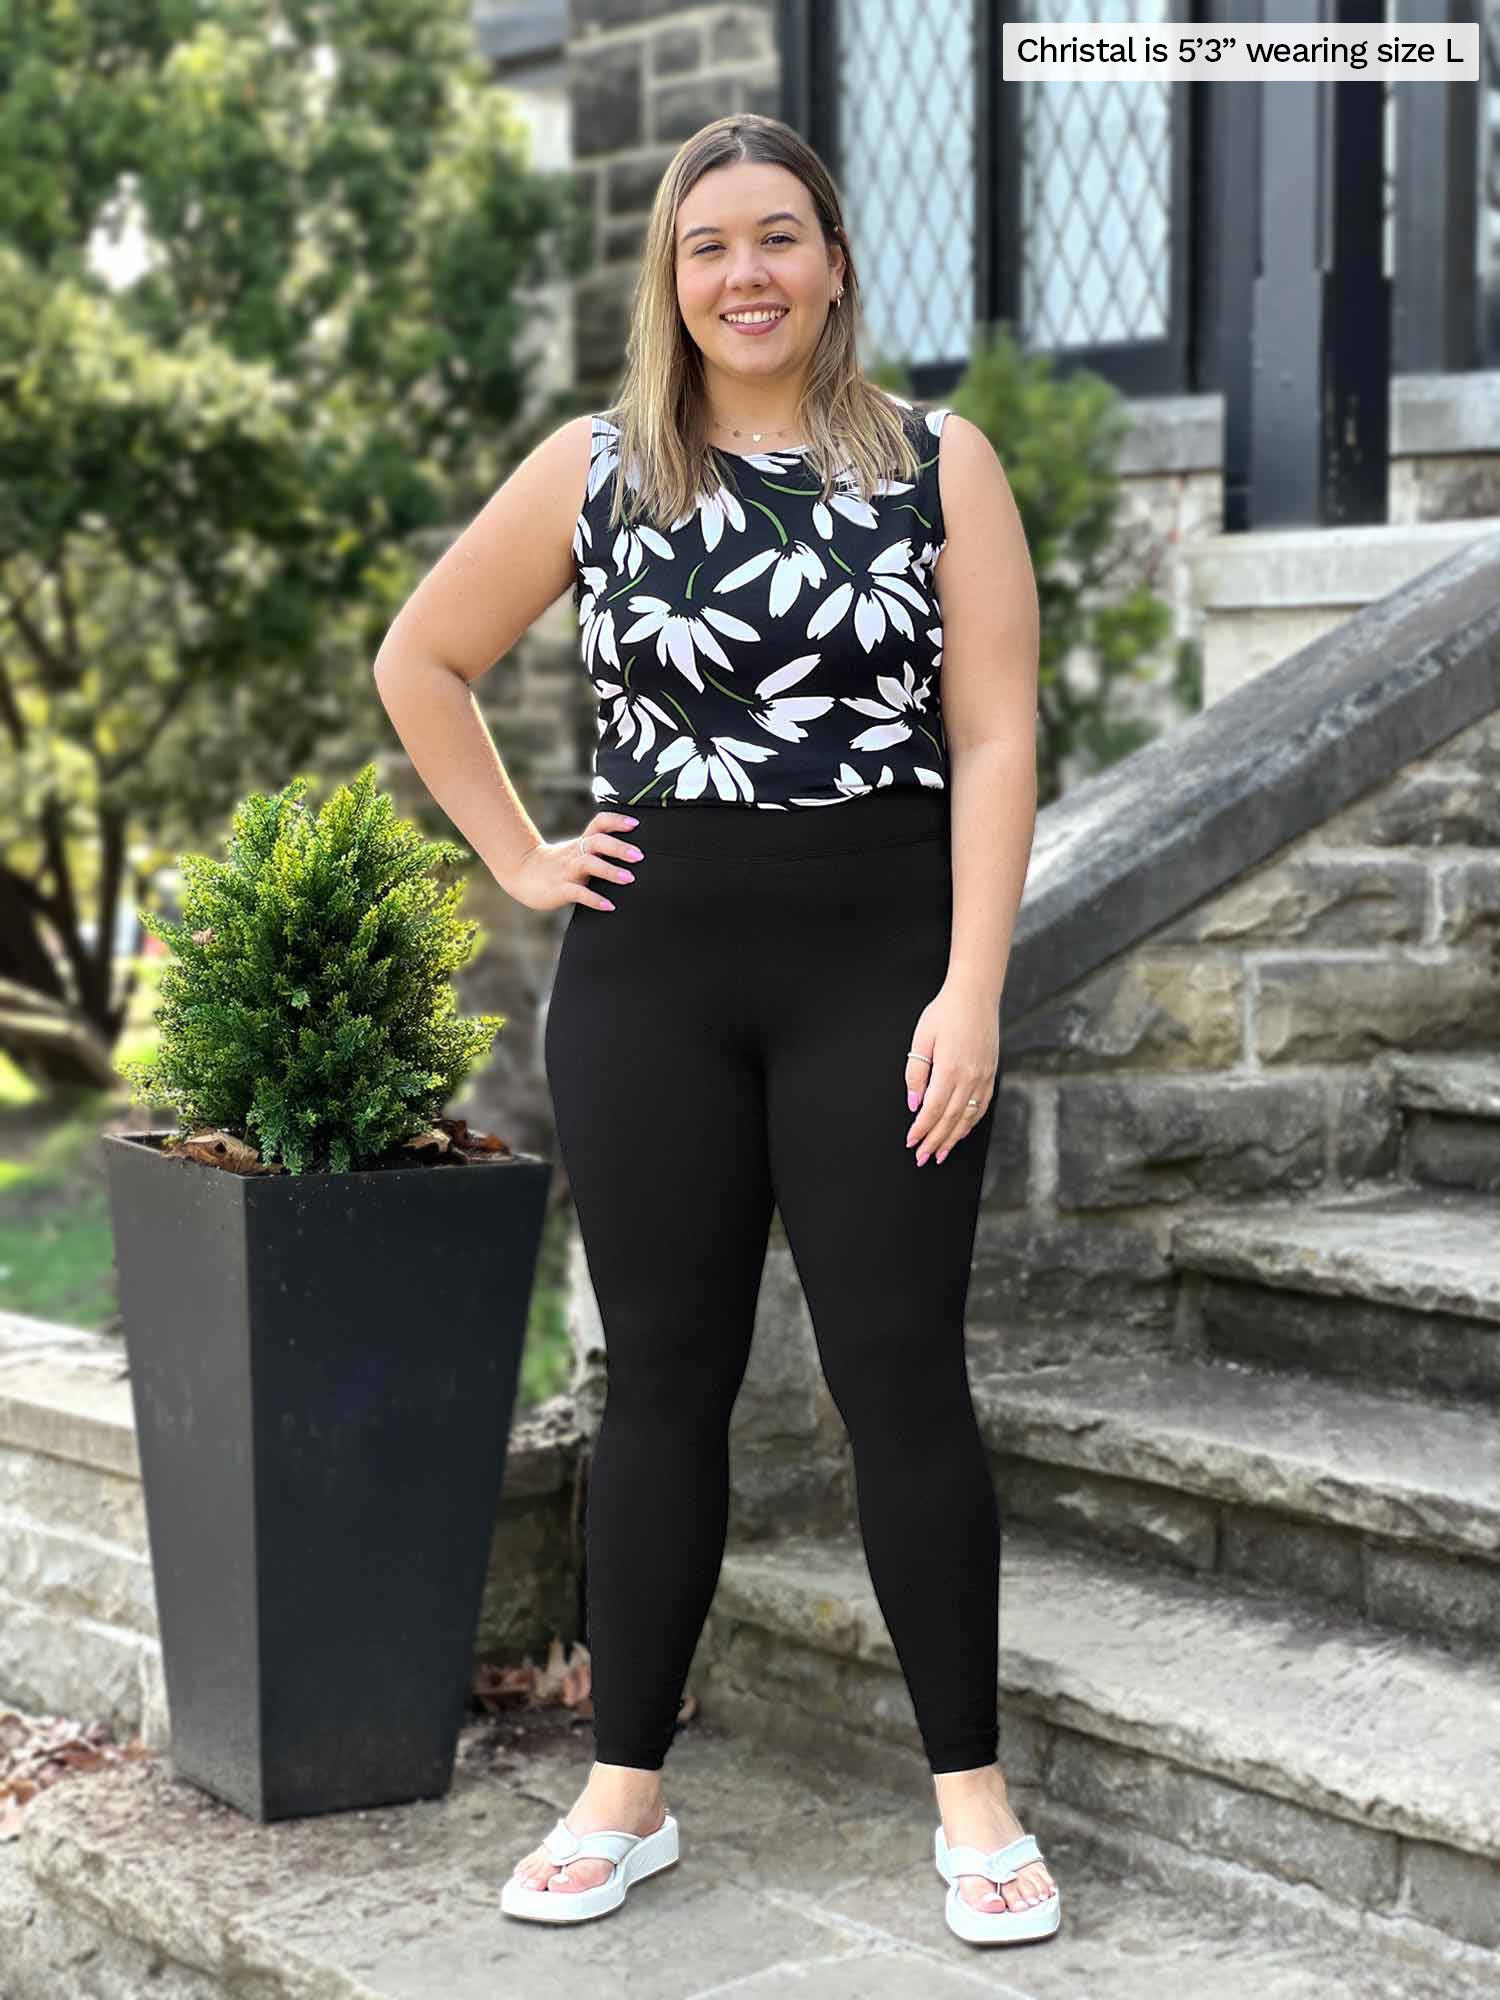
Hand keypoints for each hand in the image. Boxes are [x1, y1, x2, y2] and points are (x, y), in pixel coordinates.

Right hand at [504, 810, 641, 912]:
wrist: (522, 874)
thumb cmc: (558, 864)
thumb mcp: (576, 850)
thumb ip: (598, 849)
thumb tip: (631, 851)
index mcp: (581, 842)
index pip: (599, 823)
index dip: (616, 821)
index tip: (635, 824)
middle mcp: (576, 853)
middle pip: (598, 842)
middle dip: (619, 847)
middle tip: (639, 855)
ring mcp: (567, 870)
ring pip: (589, 864)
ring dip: (610, 871)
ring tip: (629, 878)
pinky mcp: (560, 889)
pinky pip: (578, 893)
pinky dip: (594, 899)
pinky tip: (609, 906)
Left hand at [904, 982, 1000, 1165]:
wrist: (976, 995)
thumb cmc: (945, 1012)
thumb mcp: (922, 1038)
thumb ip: (916, 1073)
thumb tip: (914, 1104)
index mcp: (950, 1069)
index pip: (932, 1110)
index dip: (921, 1129)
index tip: (911, 1142)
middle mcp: (970, 1077)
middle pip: (950, 1119)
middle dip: (935, 1141)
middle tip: (922, 1158)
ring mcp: (984, 1077)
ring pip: (967, 1118)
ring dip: (953, 1138)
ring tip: (940, 1154)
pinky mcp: (991, 1074)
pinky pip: (981, 1106)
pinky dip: (970, 1123)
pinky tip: (960, 1132)